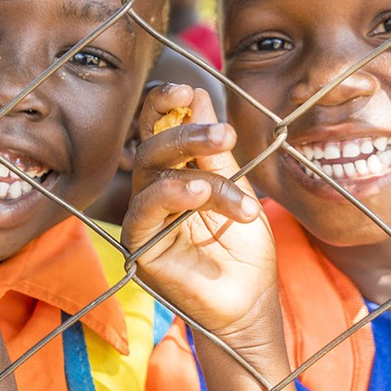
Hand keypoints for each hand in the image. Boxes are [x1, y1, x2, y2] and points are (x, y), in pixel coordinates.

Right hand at [123, 84, 279, 349]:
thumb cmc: (244, 248)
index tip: (187, 88)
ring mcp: (144, 218)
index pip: (158, 127)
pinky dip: (172, 194)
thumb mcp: (237, 188)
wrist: (251, 302)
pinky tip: (200, 191)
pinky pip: (144, 210)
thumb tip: (196, 95)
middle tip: (225, 134)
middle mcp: (153, 190)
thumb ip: (214, 149)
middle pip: (154, 144)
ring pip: (153, 171)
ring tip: (230, 179)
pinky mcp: (139, 246)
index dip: (164, 103)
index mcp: (175, 171)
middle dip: (187, 131)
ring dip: (193, 164)